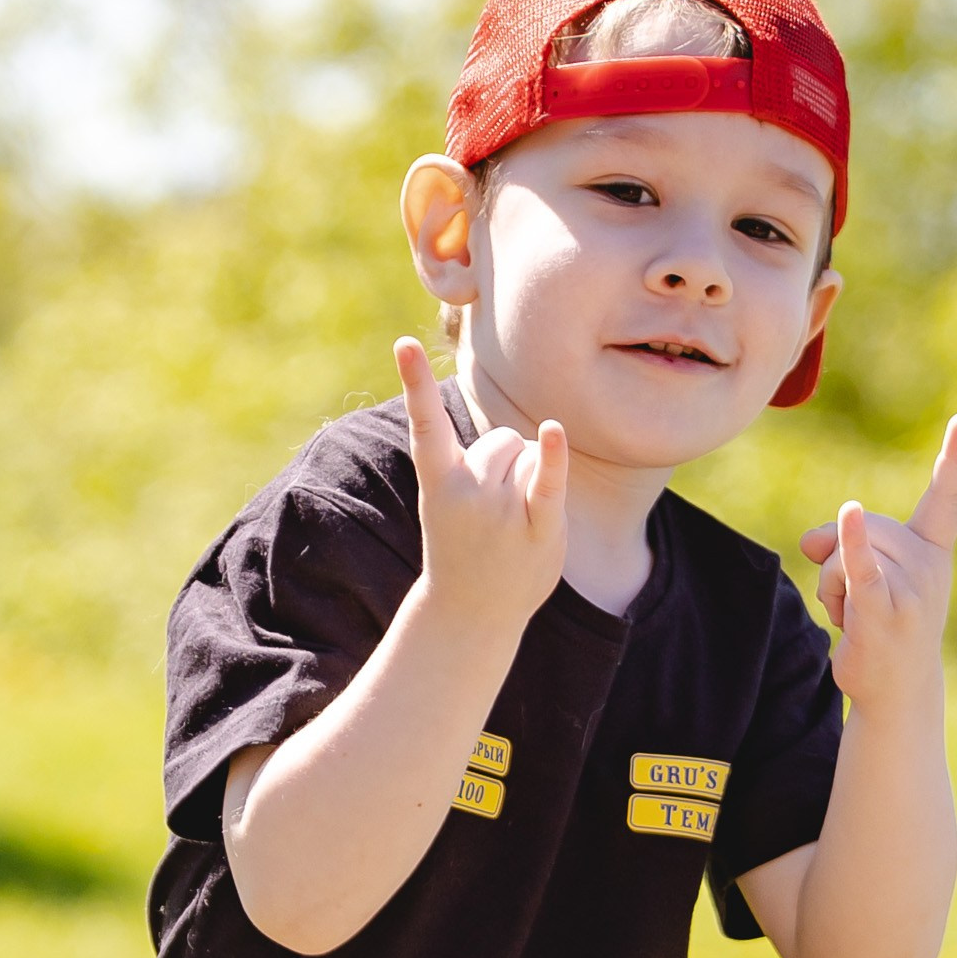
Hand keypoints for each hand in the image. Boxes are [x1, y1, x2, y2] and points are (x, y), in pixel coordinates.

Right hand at [396, 335, 567, 643]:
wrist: (471, 615)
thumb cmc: (462, 546)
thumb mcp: (450, 501)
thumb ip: (474, 462)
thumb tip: (530, 433)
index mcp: (439, 482)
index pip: (426, 424)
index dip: (414, 382)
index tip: (403, 342)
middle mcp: (468, 493)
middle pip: (502, 441)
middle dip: (504, 467)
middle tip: (489, 518)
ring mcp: (502, 512)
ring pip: (528, 456)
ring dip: (526, 481)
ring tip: (511, 527)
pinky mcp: (539, 528)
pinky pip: (548, 479)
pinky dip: (553, 456)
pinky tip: (553, 433)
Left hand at [800, 412, 956, 709]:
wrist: (898, 692)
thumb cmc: (883, 629)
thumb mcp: (866, 578)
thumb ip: (839, 544)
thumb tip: (813, 539)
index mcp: (932, 549)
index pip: (945, 498)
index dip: (956, 458)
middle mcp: (928, 565)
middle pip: (864, 525)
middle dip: (840, 555)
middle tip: (855, 600)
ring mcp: (910, 589)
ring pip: (844, 554)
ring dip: (831, 588)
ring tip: (854, 618)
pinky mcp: (884, 611)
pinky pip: (861, 569)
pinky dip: (851, 545)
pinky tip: (847, 515)